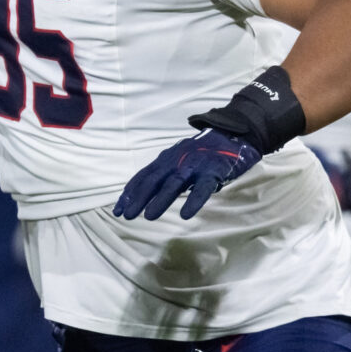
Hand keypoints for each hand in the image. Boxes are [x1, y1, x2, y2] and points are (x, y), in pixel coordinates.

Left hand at [113, 128, 261, 220]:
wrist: (233, 136)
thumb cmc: (203, 153)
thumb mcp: (180, 160)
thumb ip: (165, 174)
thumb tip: (144, 195)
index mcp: (167, 158)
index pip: (144, 176)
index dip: (130, 193)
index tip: (117, 209)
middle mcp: (177, 160)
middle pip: (154, 180)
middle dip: (138, 198)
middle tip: (126, 215)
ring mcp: (195, 164)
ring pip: (174, 183)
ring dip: (160, 200)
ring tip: (149, 216)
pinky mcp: (214, 170)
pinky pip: (203, 188)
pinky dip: (194, 201)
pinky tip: (185, 214)